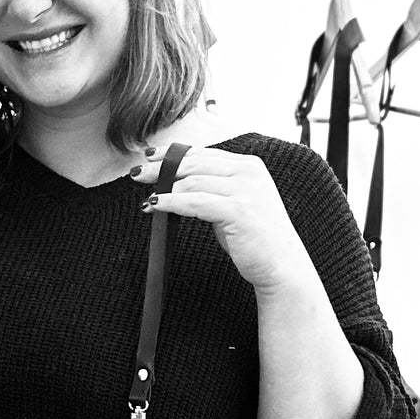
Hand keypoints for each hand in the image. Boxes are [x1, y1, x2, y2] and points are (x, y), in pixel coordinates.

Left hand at [134, 146, 314, 294]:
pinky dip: (171, 203)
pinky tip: (155, 205)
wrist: (282, 266)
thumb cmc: (255, 238)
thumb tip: (177, 183)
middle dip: (162, 167)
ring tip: (148, 197)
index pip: (203, 152)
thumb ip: (213, 189)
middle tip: (138, 173)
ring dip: (164, 189)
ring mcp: (245, 190)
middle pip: (194, 163)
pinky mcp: (238, 210)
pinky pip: (194, 202)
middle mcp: (249, 171)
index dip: (173, 153)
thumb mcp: (234, 204)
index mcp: (249, 165)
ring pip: (192, 182)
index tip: (151, 156)